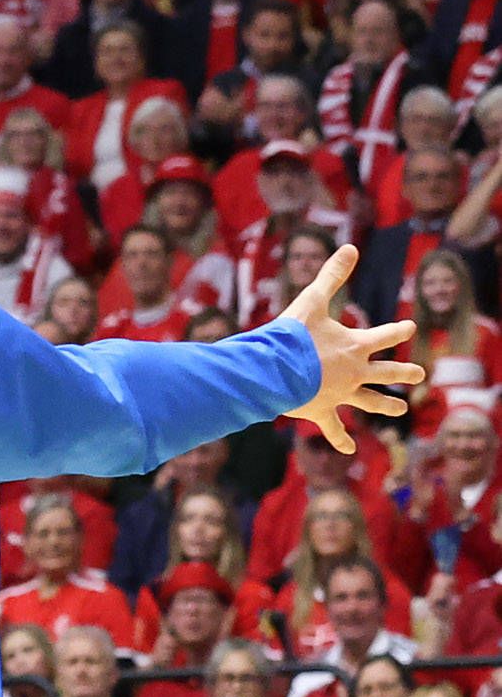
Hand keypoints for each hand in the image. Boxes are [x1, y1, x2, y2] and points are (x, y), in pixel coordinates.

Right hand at [280, 244, 422, 451]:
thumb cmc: (292, 336)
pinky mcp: (320, 410)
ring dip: (385, 405)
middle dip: (404, 373)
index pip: (384, 336)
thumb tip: (350, 247)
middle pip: (385, 372)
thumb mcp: (313, 300)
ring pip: (368, 400)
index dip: (398, 331)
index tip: (410, 328)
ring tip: (401, 410)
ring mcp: (339, 394)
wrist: (274, 369)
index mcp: (355, 345)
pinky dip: (341, 439)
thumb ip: (332, 275)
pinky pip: (333, 428)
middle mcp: (354, 372)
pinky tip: (350, 449)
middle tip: (421, 375)